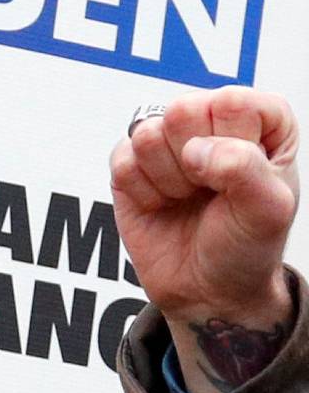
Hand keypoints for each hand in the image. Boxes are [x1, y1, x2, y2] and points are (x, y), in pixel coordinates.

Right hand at [109, 89, 298, 392]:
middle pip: (183, 109)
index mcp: (261, 120)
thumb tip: (195, 150)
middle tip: (210, 190)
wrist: (207, 291)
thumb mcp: (269, 210)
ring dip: (168, 180)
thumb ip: (244, 167)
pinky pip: (121, 159)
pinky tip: (162, 204)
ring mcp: (168, 141)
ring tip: (187, 199)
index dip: (231, 143)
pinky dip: (142, 191)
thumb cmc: (247, 245)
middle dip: (194, 160)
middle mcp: (212, 122)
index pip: (234, 101)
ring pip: (148, 134)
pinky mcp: (130, 164)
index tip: (240, 177)